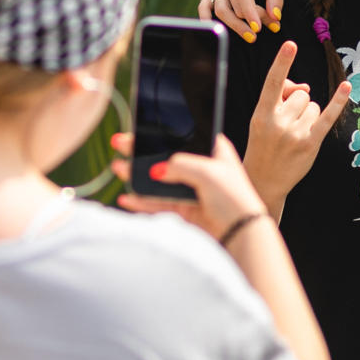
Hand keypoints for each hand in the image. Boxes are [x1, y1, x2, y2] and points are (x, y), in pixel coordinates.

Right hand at [113, 134, 268, 239]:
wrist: (241, 232)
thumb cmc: (233, 196)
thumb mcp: (207, 171)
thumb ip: (178, 165)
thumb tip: (155, 171)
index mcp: (213, 152)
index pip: (184, 137)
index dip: (162, 132)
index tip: (140, 127)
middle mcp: (202, 170)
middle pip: (166, 158)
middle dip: (142, 152)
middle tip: (120, 143)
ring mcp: (192, 192)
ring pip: (158, 182)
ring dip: (137, 175)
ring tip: (118, 168)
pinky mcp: (185, 212)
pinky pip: (158, 204)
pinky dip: (141, 202)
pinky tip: (126, 197)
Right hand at [198, 0, 292, 41]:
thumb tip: (275, 18)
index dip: (250, 13)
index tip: (258, 28)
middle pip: (235, 7)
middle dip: (252, 20)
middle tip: (272, 27)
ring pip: (221, 10)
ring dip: (236, 26)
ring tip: (252, 36)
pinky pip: (204, 6)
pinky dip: (206, 18)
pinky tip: (214, 32)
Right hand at [244, 41, 350, 216]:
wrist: (263, 179)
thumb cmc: (263, 144)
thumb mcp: (261, 118)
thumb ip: (279, 96)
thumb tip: (306, 86)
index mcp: (261, 114)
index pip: (273, 83)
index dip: (282, 62)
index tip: (290, 43)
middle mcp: (279, 123)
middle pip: (300, 94)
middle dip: (297, 103)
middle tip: (287, 122)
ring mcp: (296, 134)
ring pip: (313, 105)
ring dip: (308, 114)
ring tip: (294, 132)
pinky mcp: (311, 144)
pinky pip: (327, 116)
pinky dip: (338, 101)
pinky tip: (346, 87)